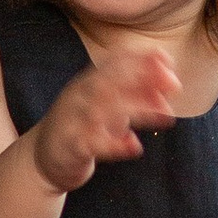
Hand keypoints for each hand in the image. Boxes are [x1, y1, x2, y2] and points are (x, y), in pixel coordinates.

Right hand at [31, 47, 180, 192]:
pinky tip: (135, 147)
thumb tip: (170, 82)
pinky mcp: (70, 146)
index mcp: (89, 82)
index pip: (115, 62)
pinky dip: (114, 145)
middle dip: (143, 78)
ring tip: (165, 113)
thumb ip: (135, 94)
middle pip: (110, 81)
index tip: (169, 61)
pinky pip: (91, 143)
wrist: (43, 158)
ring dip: (137, 108)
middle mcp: (80, 96)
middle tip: (174, 85)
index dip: (142, 59)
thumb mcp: (108, 106)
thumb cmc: (83, 128)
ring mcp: (73, 120)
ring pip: (103, 109)